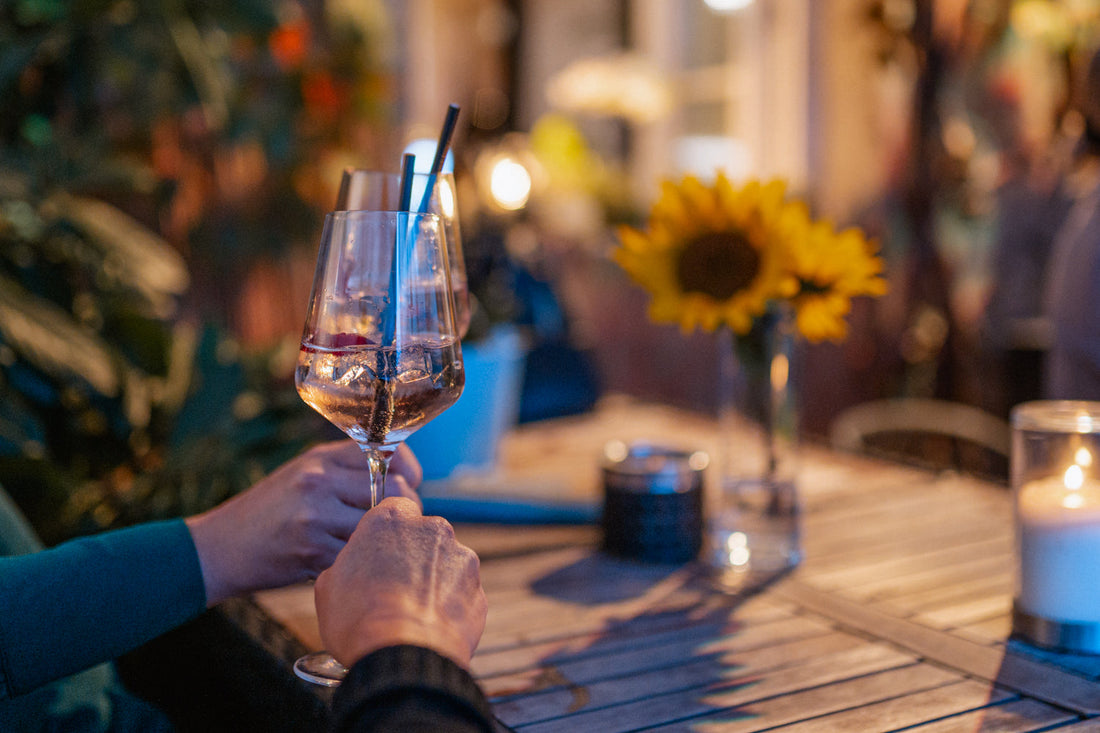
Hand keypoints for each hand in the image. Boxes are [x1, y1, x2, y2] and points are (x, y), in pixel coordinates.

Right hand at [185, 440, 422, 605]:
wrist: (218, 549)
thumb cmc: (268, 512)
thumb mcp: (302, 475)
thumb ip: (345, 471)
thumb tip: (402, 476)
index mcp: (321, 459)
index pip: (388, 453)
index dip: (408, 471)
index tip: (408, 485)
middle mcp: (320, 481)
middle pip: (393, 491)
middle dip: (403, 511)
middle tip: (396, 525)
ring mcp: (316, 517)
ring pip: (379, 527)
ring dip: (383, 541)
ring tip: (373, 548)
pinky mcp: (312, 552)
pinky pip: (358, 557)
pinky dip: (358, 563)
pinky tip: (348, 565)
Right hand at [315, 497, 486, 669]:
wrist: (401, 657)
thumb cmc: (358, 620)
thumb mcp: (329, 585)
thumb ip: (348, 562)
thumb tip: (355, 568)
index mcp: (391, 519)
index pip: (393, 508)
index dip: (387, 533)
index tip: (380, 552)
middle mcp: (431, 529)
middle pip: (423, 535)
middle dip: (412, 555)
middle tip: (394, 586)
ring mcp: (460, 557)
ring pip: (445, 562)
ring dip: (433, 580)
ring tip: (412, 611)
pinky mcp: (478, 587)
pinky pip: (461, 591)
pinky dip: (450, 604)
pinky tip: (430, 624)